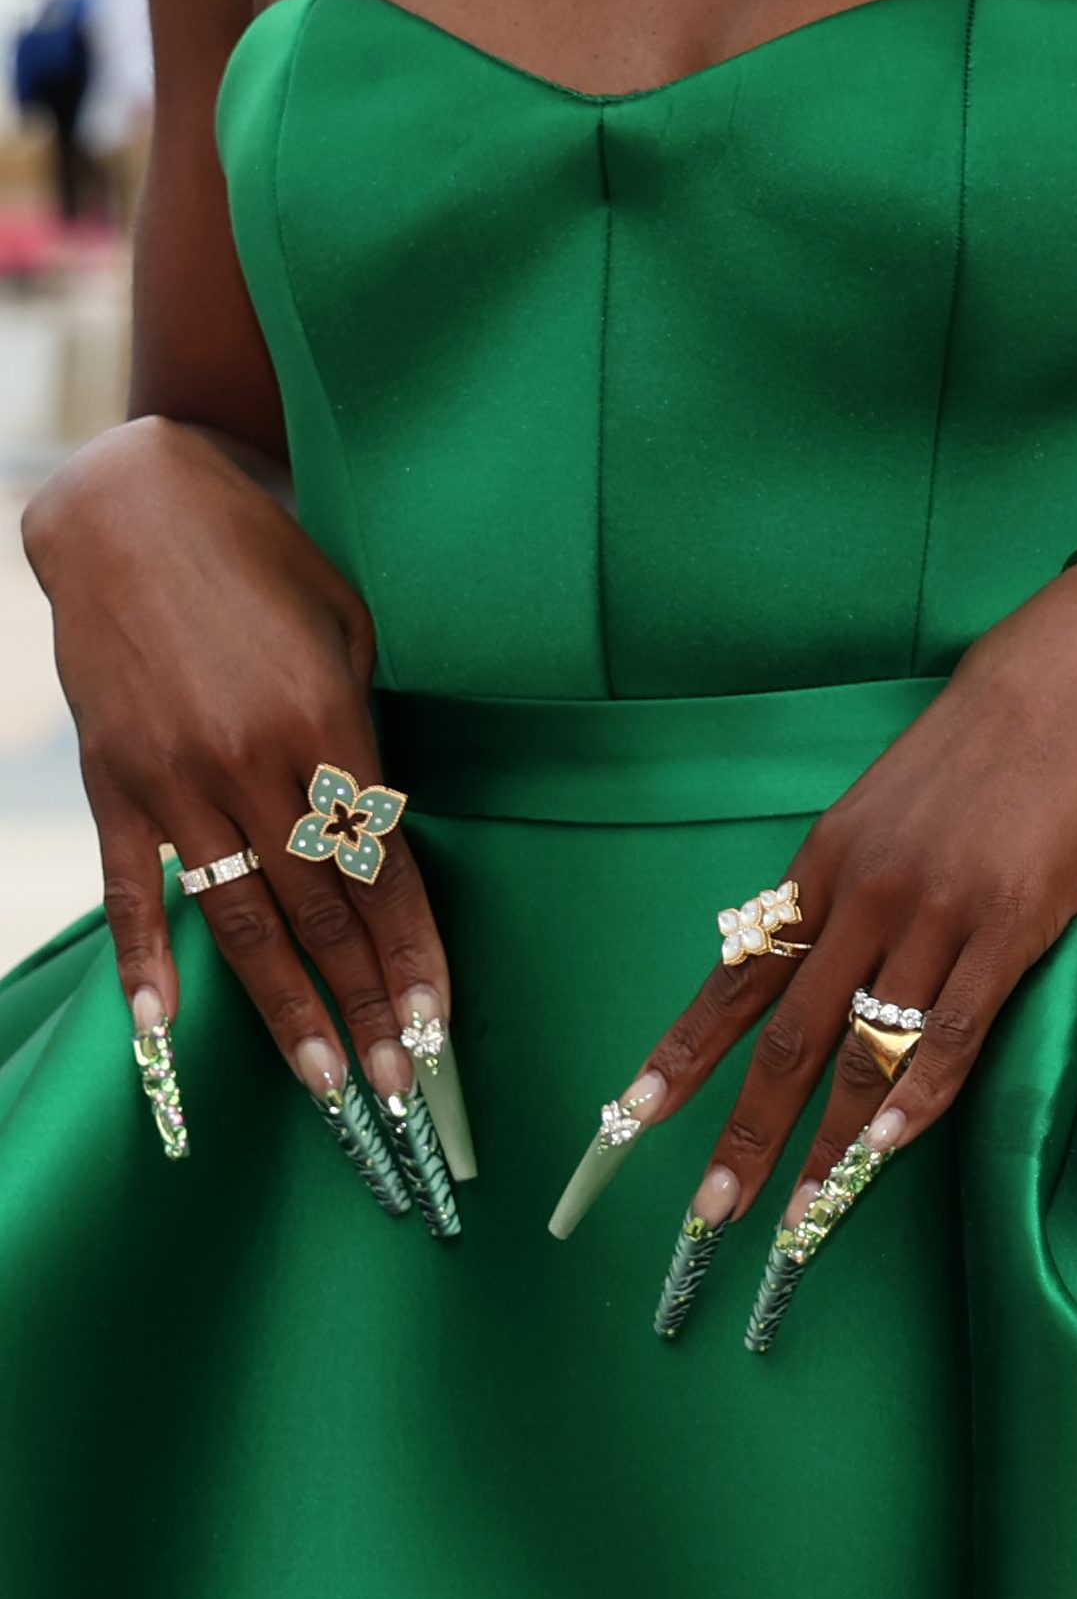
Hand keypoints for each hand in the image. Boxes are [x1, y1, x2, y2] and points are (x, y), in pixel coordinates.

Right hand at [27, 416, 454, 1137]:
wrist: (134, 509)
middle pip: (323, 912)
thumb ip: (360, 729)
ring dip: (285, 1011)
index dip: (414, 950)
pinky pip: (135, 886)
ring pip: (243, 919)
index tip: (442, 1022)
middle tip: (400, 1089)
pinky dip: (149, 960)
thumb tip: (379, 819)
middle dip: (367, 1005)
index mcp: (327, 722)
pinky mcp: (114, 780)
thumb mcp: (348, 625)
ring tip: (324, 1085)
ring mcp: (175, 778)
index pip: (383, 867)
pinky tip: (165, 1029)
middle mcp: (252, 762)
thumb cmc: (264, 558)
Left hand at [612, 561, 1076, 1250]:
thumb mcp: (891, 803)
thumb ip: (853, 885)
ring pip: (866, 1050)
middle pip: (789, 1035)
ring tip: (800, 1218)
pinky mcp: (1010, 925)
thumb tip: (815, 966)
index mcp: (828, 859)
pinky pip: (951, 1032)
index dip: (684, 1054)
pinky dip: (917, 1102)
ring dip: (828, 1146)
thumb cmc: (990, 740)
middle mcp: (868, 891)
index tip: (630, 1120)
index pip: (740, 976)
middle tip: (710, 1211)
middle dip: (746, 1131)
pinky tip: (885, 1154)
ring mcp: (938, 911)